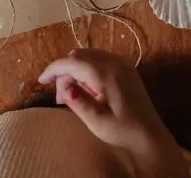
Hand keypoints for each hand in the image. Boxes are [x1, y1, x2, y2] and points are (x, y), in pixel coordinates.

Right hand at [38, 49, 176, 157]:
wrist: (149, 135)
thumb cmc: (122, 130)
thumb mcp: (96, 121)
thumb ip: (78, 101)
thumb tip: (64, 87)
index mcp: (106, 74)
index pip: (72, 62)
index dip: (54, 69)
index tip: (41, 81)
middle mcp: (114, 62)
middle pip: (79, 56)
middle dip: (65, 72)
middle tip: (61, 98)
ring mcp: (121, 62)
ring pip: (88, 56)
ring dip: (75, 70)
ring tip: (72, 95)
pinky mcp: (125, 67)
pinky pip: (99, 59)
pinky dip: (87, 69)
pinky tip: (87, 88)